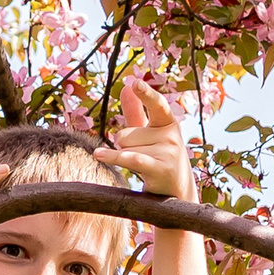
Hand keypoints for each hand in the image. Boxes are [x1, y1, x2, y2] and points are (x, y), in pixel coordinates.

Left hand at [93, 79, 196, 201]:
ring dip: (124, 158)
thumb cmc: (158, 158)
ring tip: (142, 167)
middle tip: (143, 158)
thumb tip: (126, 87)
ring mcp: (169, 152)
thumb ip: (136, 112)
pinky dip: (113, 157)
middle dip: (125, 147)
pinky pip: (130, 159)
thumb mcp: (148, 134)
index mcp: (168, 123)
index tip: (134, 82)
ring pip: (125, 148)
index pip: (156, 105)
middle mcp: (172, 135)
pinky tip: (98, 154)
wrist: (175, 192)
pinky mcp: (161, 169)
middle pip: (125, 134)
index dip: (146, 94)